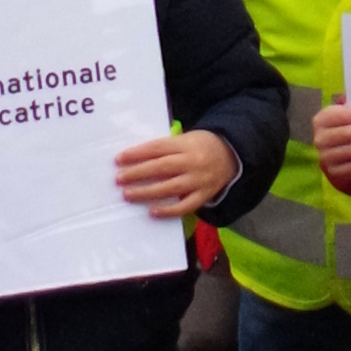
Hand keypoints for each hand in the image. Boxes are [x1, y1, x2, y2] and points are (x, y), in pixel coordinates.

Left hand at [116, 122, 235, 214]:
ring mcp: (199, 180)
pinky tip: (152, 212)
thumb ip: (165, 148)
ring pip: (170, 187)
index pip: (158, 148)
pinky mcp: (204, 195)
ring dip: (147, 192)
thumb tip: (135, 158)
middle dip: (138, 173)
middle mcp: (192, 162)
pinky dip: (168, 210)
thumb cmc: (201, 146)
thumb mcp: (185, 139)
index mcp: (186, 144)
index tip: (119, 159)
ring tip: (127, 194)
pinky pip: (185, 206)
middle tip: (119, 178)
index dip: (137, 153)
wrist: (231, 155)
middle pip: (161, 167)